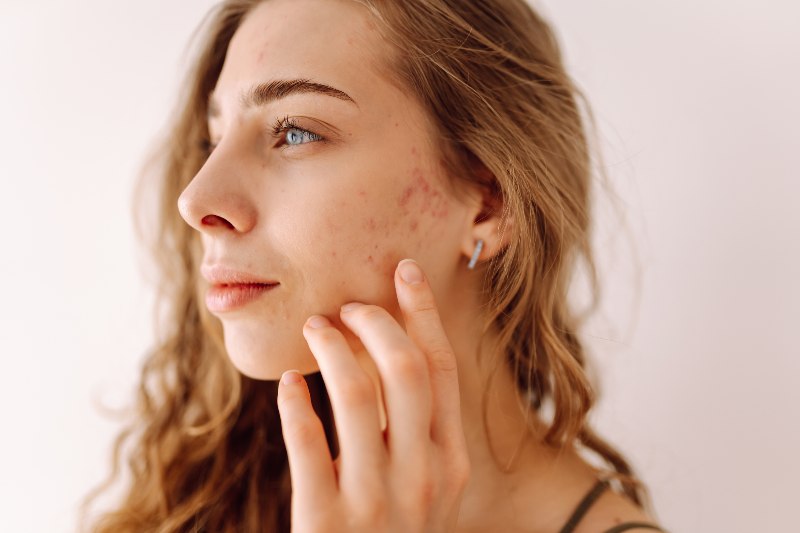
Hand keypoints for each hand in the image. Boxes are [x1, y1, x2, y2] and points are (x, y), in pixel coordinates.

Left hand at [276, 259, 470, 532]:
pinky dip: (295, 404)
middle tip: (348, 306)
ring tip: (314, 329)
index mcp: (451, 462)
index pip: (443, 369)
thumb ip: (420, 432)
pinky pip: (308, 443)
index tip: (405, 271)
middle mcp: (423, 477)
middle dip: (376, 322)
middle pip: (407, 370)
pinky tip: (288, 384)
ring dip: (331, 349)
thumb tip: (393, 356)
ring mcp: (377, 500)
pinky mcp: (326, 520)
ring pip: (358, 393)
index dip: (423, 313)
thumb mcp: (425, 488)